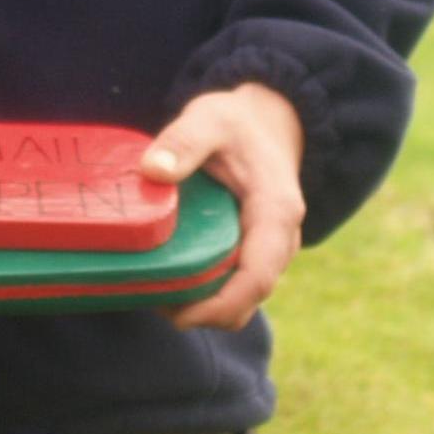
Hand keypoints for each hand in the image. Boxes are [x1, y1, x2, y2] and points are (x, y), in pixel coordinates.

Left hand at [141, 81, 306, 331]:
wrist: (267, 122)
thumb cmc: (237, 122)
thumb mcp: (209, 118)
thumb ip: (183, 141)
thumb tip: (152, 170)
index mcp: (276, 213)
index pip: (257, 278)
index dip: (220, 306)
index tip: (179, 314)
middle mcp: (282, 241)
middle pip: (247, 299)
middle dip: (203, 313)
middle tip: (151, 300)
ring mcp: (271, 251)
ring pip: (242, 300)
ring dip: (202, 307)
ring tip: (154, 291)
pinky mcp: (256, 253)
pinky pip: (235, 288)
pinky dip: (206, 294)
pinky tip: (168, 279)